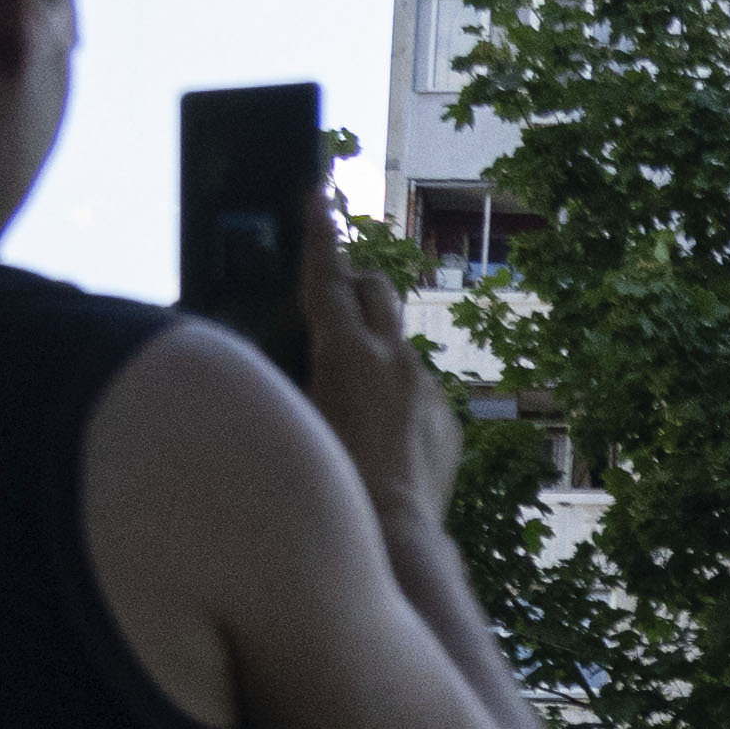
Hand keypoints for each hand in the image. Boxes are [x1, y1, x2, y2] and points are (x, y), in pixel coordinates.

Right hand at [285, 216, 458, 546]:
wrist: (394, 537)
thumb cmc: (325, 483)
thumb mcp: (291, 418)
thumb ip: (289, 371)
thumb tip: (282, 350)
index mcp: (346, 351)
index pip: (326, 274)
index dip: (319, 230)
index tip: (317, 192)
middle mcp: (394, 357)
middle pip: (376, 288)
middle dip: (355, 281)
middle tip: (335, 293)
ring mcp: (426, 386)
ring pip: (396, 344)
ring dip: (374, 349)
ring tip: (350, 390)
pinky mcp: (447, 417)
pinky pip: (417, 391)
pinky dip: (395, 396)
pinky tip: (377, 437)